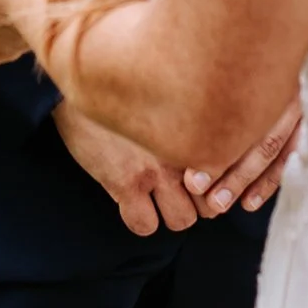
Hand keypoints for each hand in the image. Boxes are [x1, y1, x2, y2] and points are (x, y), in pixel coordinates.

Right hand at [55, 91, 302, 234]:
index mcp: (200, 124)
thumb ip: (194, 117)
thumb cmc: (125, 85)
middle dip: (198, 202)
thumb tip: (219, 135)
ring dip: (170, 213)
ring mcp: (155, 168)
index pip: (232, 172)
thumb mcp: (168, 94)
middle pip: (212, 204)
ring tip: (157, 198)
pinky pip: (145, 225)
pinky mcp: (124, 182)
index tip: (202, 175)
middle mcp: (184, 148)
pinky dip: (141, 220)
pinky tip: (131, 203)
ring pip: (183, 220)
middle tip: (180, 191)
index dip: (217, 180)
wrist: (76, 83)